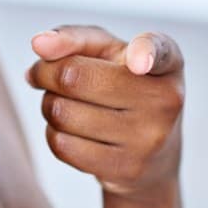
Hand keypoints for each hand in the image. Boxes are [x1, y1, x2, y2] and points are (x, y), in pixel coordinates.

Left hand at [23, 24, 184, 203]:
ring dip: (49, 104)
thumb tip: (39, 45)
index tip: (137, 61)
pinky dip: (53, 133)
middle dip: (46, 73)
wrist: (152, 155)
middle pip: (74, 77)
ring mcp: (148, 139)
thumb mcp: (108, 53)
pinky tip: (72, 130)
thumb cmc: (122, 87)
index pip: (159, 51)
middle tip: (47, 75)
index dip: (145, 53)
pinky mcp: (127, 169)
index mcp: (167, 64)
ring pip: (61, 112)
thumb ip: (74, 38)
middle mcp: (165, 100)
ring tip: (66, 103)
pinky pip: (62, 145)